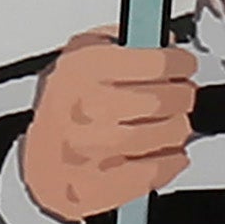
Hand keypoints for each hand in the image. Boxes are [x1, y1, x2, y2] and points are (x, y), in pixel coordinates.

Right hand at [19, 27, 196, 220]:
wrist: (41, 162)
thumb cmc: (65, 106)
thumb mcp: (80, 55)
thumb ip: (122, 40)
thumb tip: (162, 38)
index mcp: (82, 70)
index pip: (155, 62)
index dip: (180, 61)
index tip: (183, 63)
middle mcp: (85, 108)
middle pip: (164, 100)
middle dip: (182, 94)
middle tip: (181, 93)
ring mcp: (93, 150)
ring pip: (165, 135)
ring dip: (178, 127)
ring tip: (171, 121)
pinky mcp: (101, 185)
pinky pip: (156, 171)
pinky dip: (170, 161)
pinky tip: (163, 150)